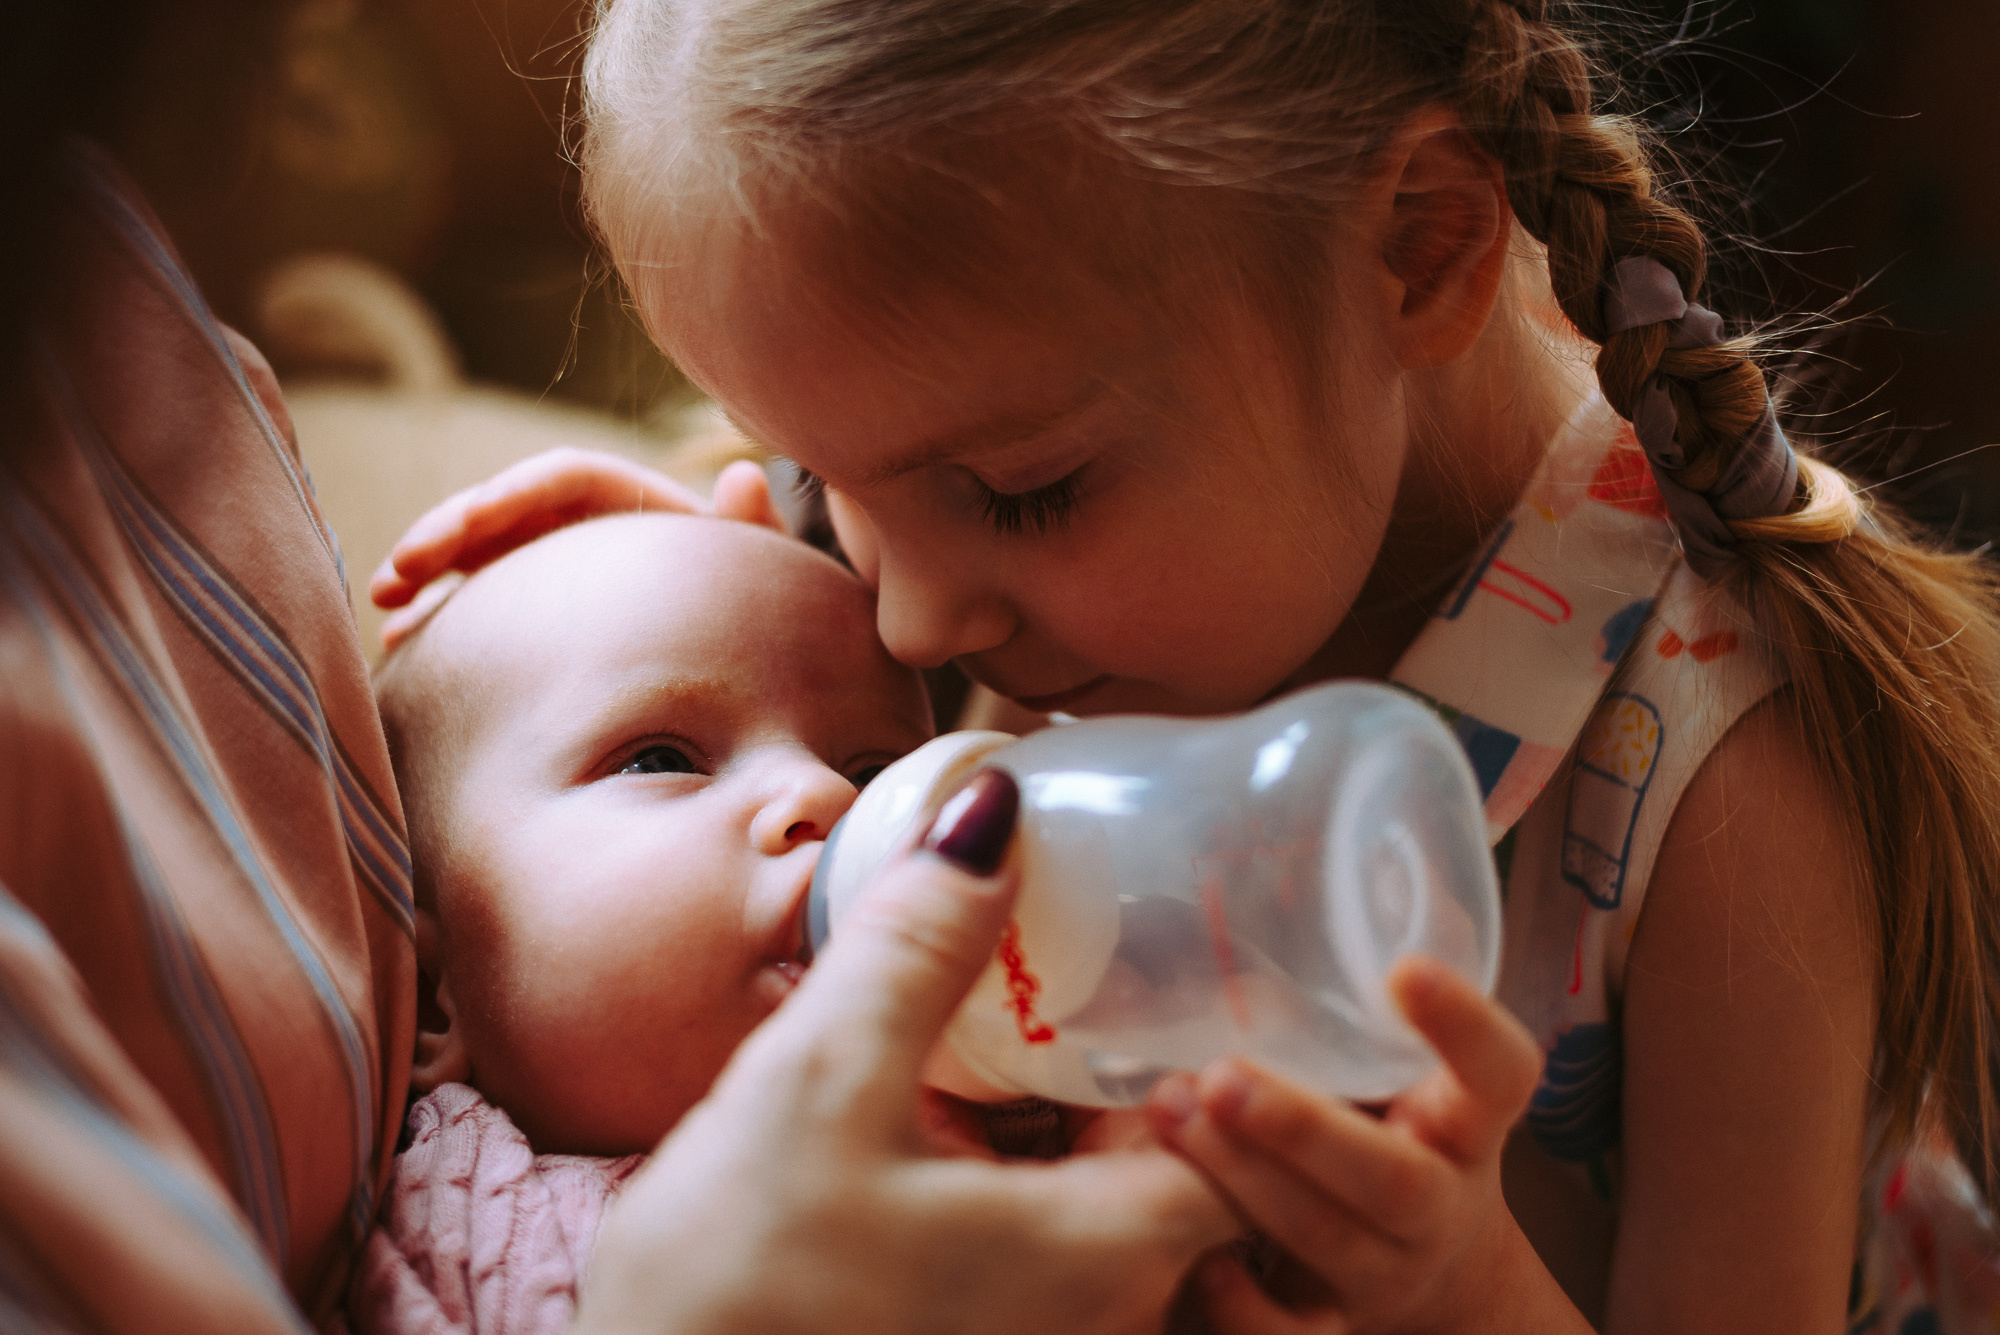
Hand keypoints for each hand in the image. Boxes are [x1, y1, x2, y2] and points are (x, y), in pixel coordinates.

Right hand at [368, 449, 783, 642]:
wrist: (751, 649)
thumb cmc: (757, 600)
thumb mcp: (757, 567)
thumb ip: (751, 528)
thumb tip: (749, 472)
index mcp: (628, 500)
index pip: (558, 477)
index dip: (509, 494)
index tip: (468, 522)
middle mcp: (581, 524)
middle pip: (501, 510)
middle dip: (445, 532)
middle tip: (400, 571)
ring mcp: (550, 565)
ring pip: (475, 554)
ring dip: (425, 571)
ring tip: (382, 604)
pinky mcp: (533, 608)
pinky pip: (476, 603)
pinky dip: (439, 618)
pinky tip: (400, 645)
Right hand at [575, 771, 1235, 1334]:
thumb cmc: (734, 1294)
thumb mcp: (818, 1086)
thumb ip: (917, 949)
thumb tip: (995, 817)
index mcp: (1105, 1256)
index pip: (1246, 1139)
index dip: (1237, 1048)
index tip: (1200, 964)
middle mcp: (1105, 1320)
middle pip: (1189, 1172)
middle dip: (1157, 1067)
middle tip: (1128, 959)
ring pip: (1115, 1213)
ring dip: (1091, 1122)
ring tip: (1053, 1022)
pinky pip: (1053, 1258)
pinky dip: (1038, 1180)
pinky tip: (973, 1121)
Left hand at [1148, 957, 1559, 1334]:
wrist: (1434, 1270)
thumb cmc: (1398, 1127)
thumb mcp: (1401, 1065)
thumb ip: (1361, 1000)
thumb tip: (1298, 861)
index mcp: (1468, 1121)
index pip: (1499, 1074)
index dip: (1464, 1026)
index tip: (1405, 969)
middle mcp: (1441, 1200)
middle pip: (1393, 1180)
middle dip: (1305, 1132)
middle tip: (1222, 1076)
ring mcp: (1391, 1271)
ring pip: (1331, 1242)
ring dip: (1245, 1184)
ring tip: (1172, 1115)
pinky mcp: (1339, 1326)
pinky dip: (1247, 1308)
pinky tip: (1196, 1261)